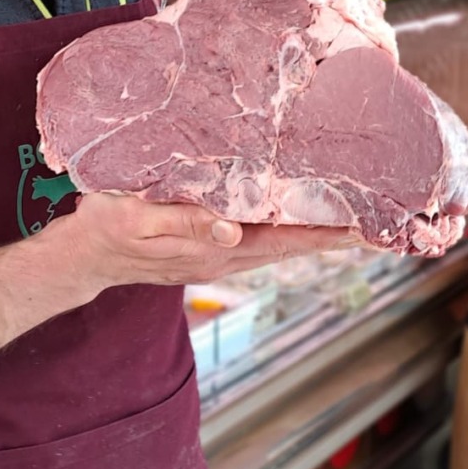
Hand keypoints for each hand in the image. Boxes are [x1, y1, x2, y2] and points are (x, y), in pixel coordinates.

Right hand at [54, 191, 358, 295]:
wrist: (85, 254)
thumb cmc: (107, 227)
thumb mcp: (139, 218)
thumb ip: (186, 223)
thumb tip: (235, 230)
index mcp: (215, 247)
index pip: (285, 239)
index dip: (327, 232)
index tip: (368, 226)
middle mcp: (226, 255)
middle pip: (294, 245)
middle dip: (337, 233)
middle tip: (382, 220)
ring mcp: (219, 254)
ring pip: (281, 243)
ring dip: (318, 232)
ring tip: (354, 216)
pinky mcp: (209, 247)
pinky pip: (262, 239)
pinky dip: (289, 228)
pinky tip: (298, 214)